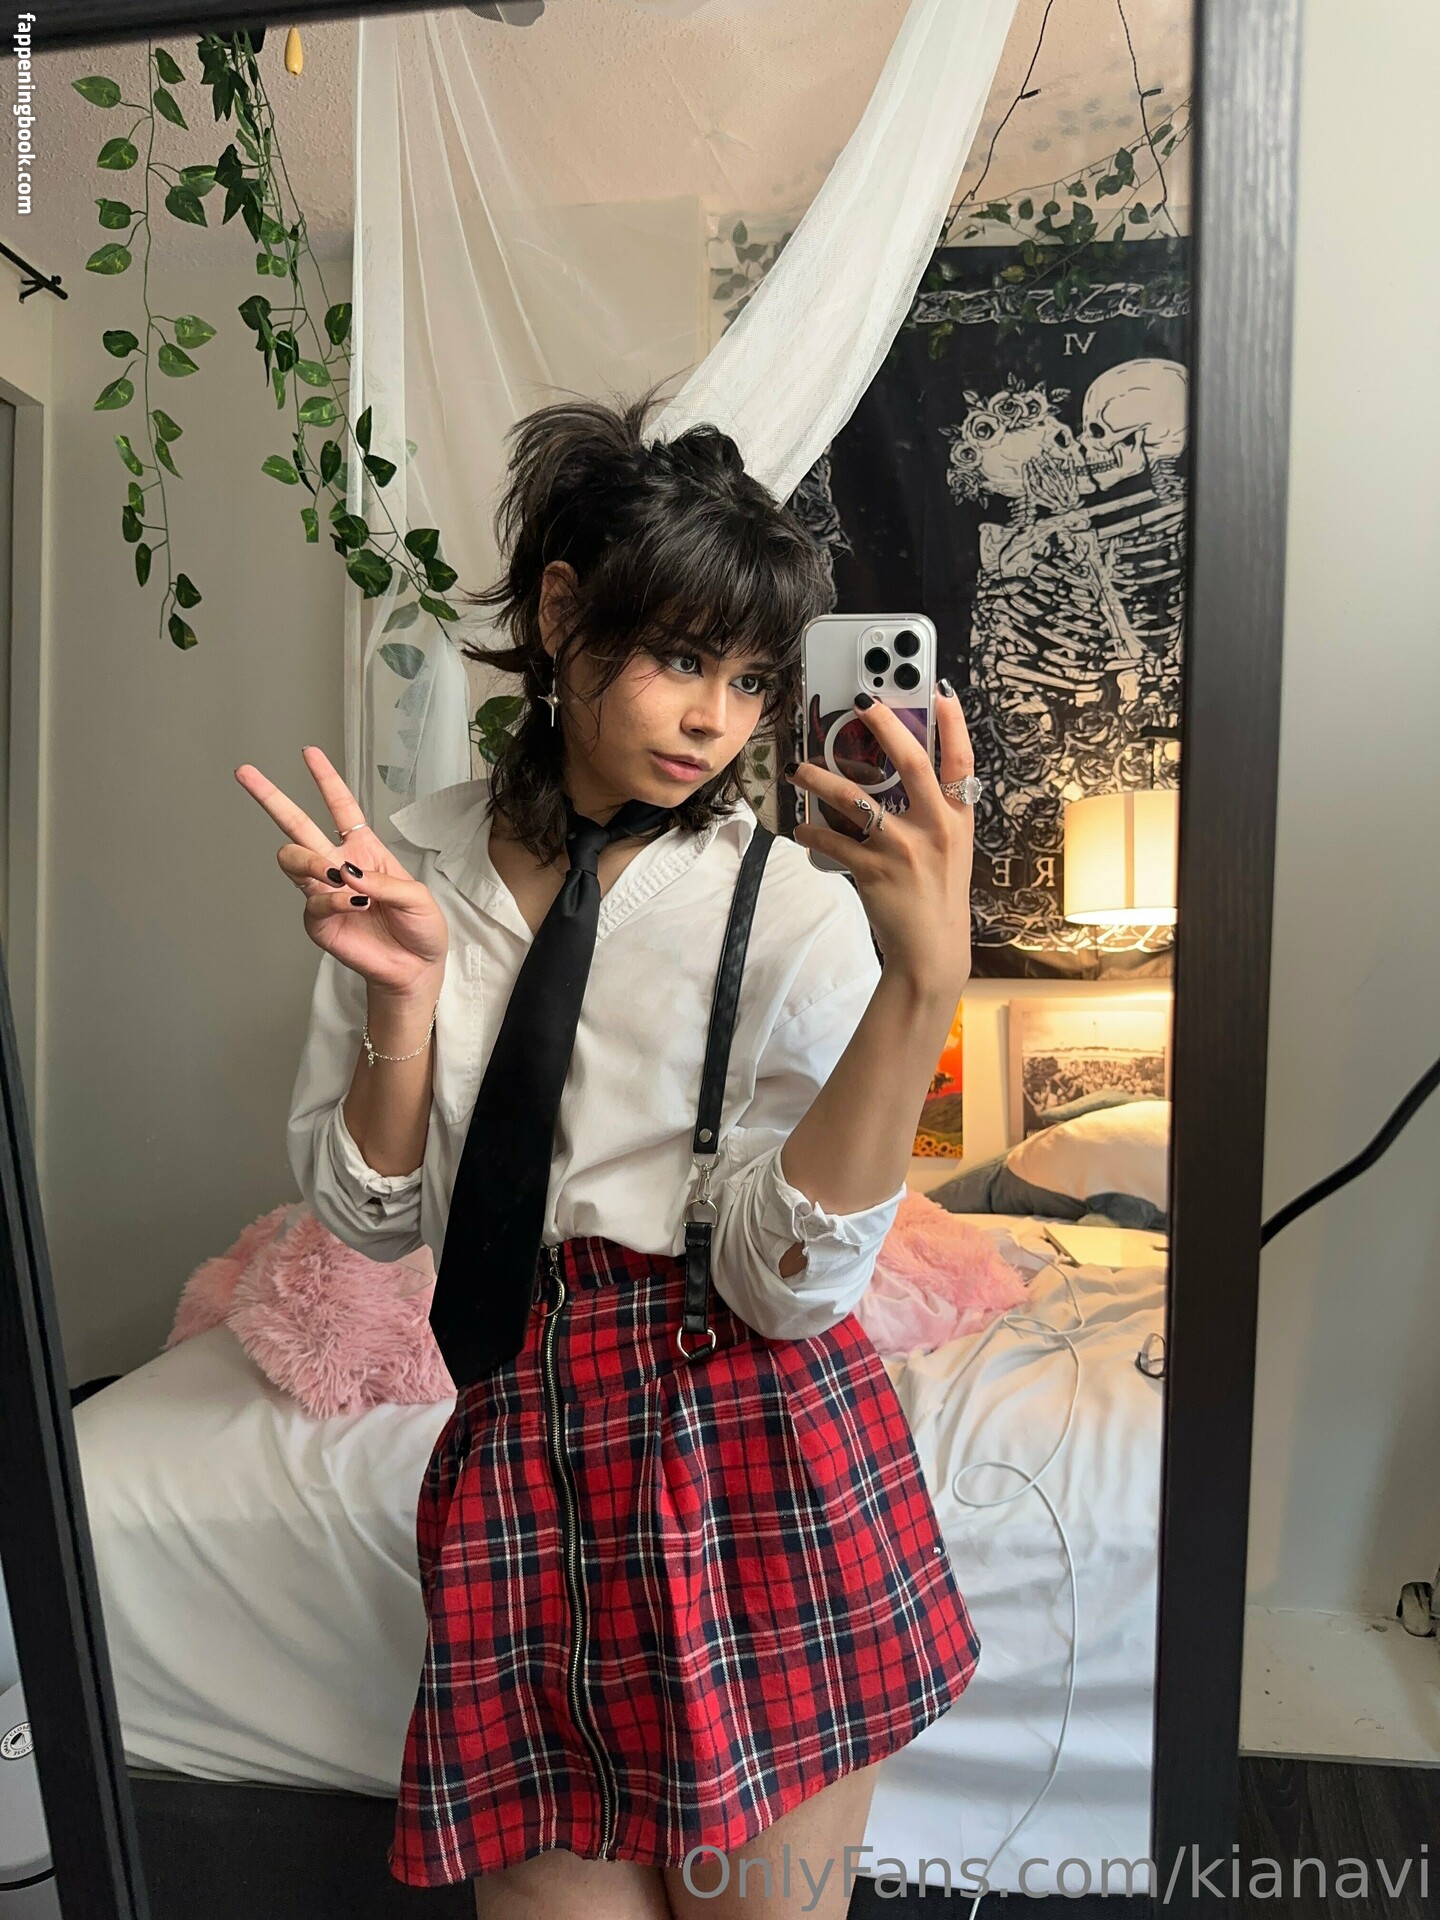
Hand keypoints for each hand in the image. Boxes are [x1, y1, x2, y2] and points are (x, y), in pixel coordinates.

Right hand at [235, 746, 449, 996]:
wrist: (416, 969)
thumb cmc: (420, 929)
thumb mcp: (417, 897)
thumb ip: (385, 883)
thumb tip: (349, 875)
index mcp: (363, 850)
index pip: (340, 807)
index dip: (326, 779)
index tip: (308, 752)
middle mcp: (338, 866)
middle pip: (296, 824)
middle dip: (270, 797)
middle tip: (245, 772)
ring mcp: (324, 892)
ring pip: (293, 859)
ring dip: (308, 860)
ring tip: (335, 874)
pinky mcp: (318, 922)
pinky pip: (314, 901)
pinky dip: (335, 900)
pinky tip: (357, 905)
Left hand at [789, 686, 974, 992]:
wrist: (931, 948)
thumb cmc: (937, 893)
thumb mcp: (950, 848)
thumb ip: (933, 812)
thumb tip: (898, 775)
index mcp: (957, 817)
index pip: (960, 761)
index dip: (953, 724)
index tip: (940, 691)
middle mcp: (935, 828)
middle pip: (911, 764)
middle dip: (885, 726)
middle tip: (860, 702)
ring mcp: (904, 849)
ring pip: (856, 800)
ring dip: (821, 780)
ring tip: (799, 770)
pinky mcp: (874, 871)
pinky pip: (833, 842)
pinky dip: (811, 834)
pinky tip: (800, 829)